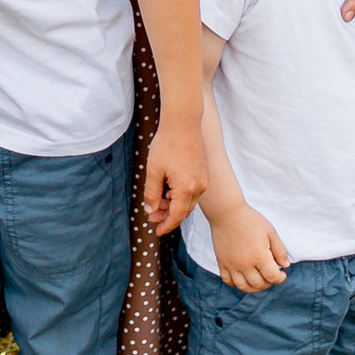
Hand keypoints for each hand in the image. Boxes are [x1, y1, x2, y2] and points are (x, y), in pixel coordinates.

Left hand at [142, 108, 207, 239]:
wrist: (183, 122)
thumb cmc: (166, 145)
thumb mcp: (154, 171)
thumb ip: (151, 193)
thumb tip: (150, 210)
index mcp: (186, 188)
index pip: (176, 216)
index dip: (166, 225)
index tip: (157, 232)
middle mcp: (199, 187)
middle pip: (183, 210)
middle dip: (167, 215)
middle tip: (152, 215)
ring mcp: (203, 179)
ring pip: (188, 201)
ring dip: (173, 204)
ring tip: (157, 201)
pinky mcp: (204, 172)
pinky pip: (192, 191)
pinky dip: (180, 195)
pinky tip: (168, 190)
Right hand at [209, 199, 289, 293]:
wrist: (227, 213)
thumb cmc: (250, 220)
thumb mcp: (270, 232)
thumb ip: (280, 250)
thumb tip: (285, 266)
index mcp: (259, 256)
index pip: (272, 277)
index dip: (280, 278)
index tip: (282, 273)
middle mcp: (245, 264)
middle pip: (259, 285)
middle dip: (268, 282)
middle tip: (270, 274)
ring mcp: (232, 265)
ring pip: (243, 287)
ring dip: (254, 287)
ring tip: (259, 279)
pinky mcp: (222, 263)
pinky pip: (228, 281)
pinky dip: (236, 283)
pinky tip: (243, 276)